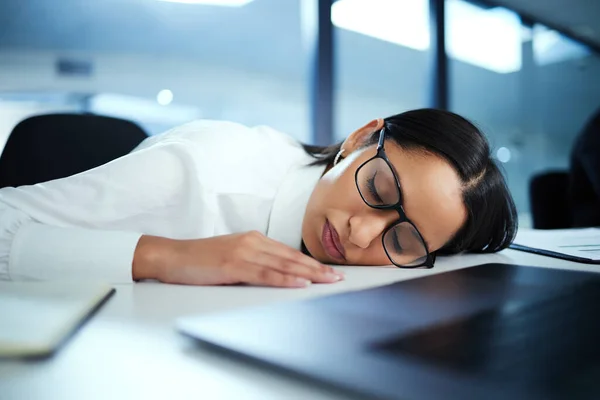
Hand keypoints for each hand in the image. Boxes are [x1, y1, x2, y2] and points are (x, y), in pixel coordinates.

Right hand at [133, 231, 343, 287]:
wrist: (172, 256)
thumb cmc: (200, 260)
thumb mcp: (232, 256)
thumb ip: (254, 262)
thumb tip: (277, 274)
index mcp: (253, 239)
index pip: (288, 253)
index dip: (311, 263)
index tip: (329, 271)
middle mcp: (252, 242)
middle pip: (291, 257)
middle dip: (317, 269)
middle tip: (338, 278)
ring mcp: (243, 252)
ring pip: (283, 265)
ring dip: (308, 274)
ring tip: (327, 282)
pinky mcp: (233, 265)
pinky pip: (264, 274)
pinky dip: (284, 279)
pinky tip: (299, 283)